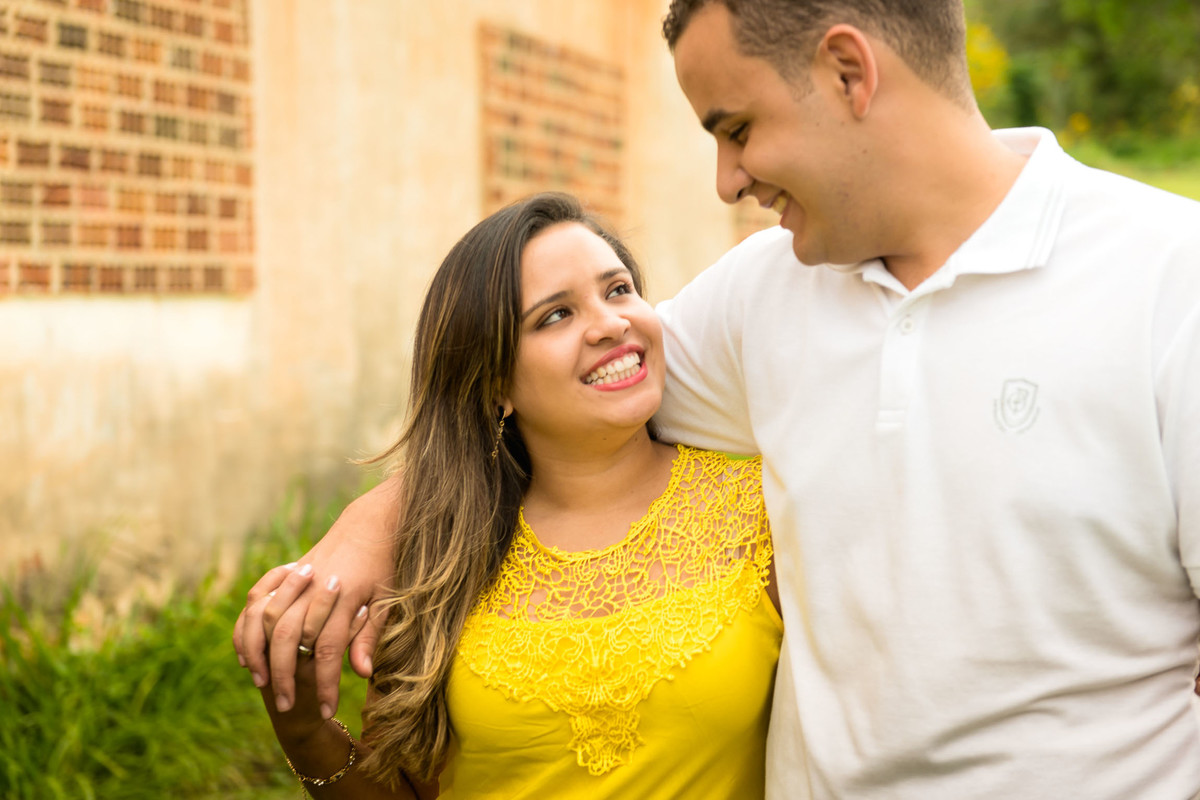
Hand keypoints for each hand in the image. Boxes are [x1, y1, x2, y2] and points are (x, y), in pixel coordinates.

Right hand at [233, 476, 401, 717]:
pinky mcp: (285, 572)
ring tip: (264, 684)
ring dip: (260, 654)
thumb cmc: (386, 563)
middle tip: (289, 705)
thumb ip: (370, 635)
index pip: (330, 649)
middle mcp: (315, 586)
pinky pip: (255, 601)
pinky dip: (247, 627)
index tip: (328, 710)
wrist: (373, 522)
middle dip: (286, 675)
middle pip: (289, 637)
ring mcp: (296, 577)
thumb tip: (363, 673)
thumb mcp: (388, 598)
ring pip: (265, 620)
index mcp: (345, 595)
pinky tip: (248, 654)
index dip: (328, 683)